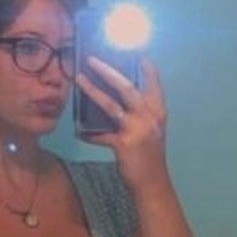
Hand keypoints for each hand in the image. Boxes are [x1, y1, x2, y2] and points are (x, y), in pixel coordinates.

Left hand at [76, 54, 167, 190]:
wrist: (152, 183)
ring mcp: (137, 129)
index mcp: (158, 112)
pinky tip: (78, 132)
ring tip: (79, 79)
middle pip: (127, 88)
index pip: (153, 84)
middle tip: (92, 60)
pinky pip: (100, 135)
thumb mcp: (152, 130)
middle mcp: (149, 117)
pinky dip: (88, 134)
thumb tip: (117, 98)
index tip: (138, 53)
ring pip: (111, 105)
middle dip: (108, 71)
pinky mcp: (123, 144)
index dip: (146, 68)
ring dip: (92, 91)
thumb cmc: (150, 155)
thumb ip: (139, 114)